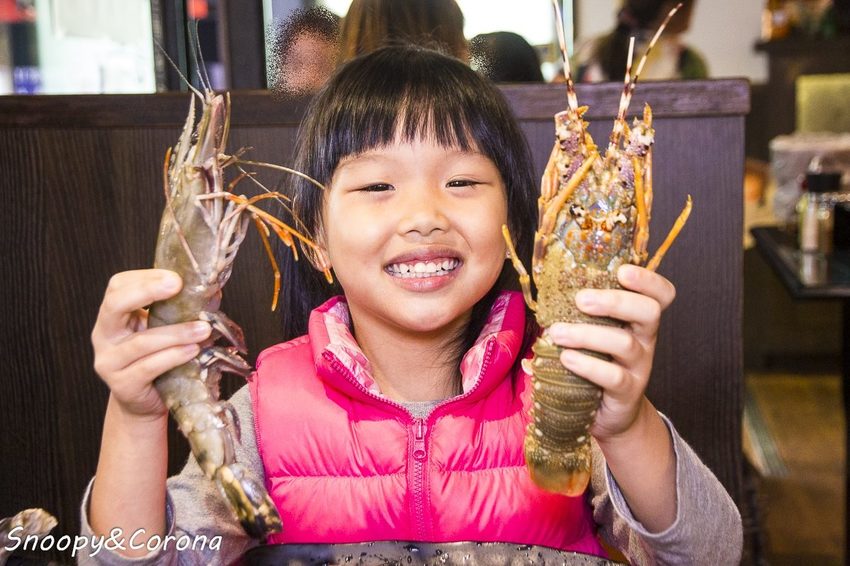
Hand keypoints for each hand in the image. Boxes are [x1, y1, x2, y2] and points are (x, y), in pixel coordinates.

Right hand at [90, 269, 211, 419]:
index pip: (118, 287)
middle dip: (146, 292)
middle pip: (115, 306)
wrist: (145, 401)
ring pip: (141, 342)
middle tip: (176, 286)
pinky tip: (192, 351)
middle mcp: (104, 335)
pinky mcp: (122, 385)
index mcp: (112, 316)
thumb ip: (177, 310)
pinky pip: (148, 367)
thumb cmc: (156, 358)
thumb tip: (212, 292)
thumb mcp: (162, 329)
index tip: (176, 277)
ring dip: (176, 333)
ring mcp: (109, 361)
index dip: (145, 278)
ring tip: (203, 329)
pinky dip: (173, 357)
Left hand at [547, 264, 675, 441]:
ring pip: (624, 343)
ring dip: (587, 334)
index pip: (660, 295)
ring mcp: (639, 367)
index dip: (649, 280)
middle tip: (581, 299)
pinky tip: (567, 359)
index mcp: (637, 320)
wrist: (611, 414)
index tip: (622, 270)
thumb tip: (541, 296)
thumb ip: (577, 316)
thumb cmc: (597, 364)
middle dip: (615, 301)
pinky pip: (614, 377)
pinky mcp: (628, 392)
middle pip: (648, 311)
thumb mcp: (592, 337)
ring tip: (557, 333)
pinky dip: (588, 366)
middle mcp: (644, 340)